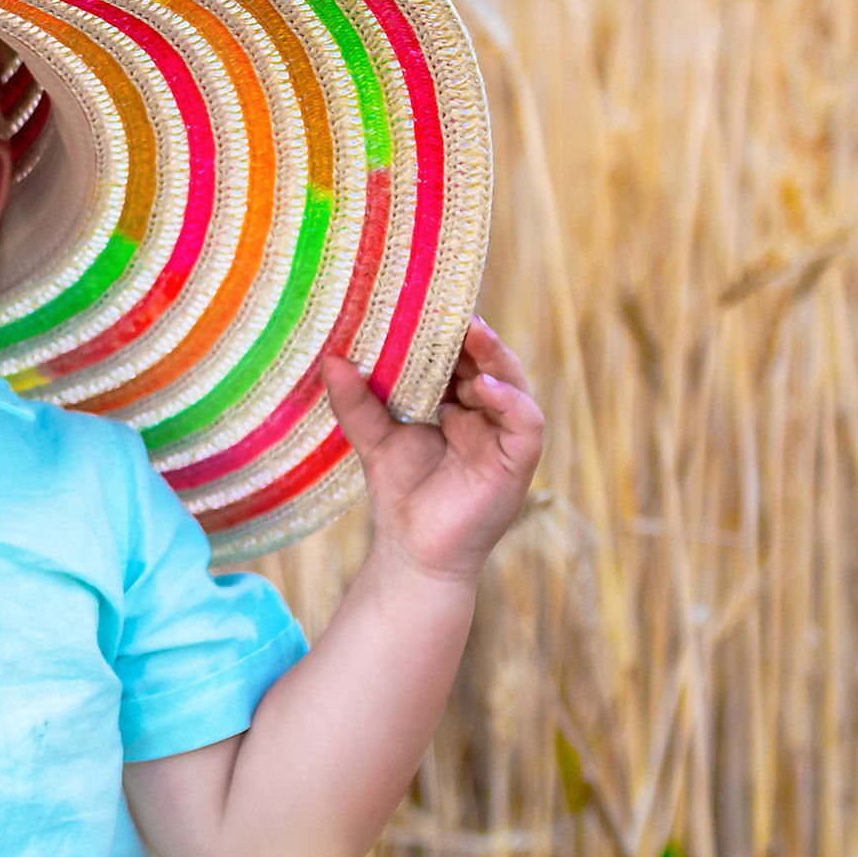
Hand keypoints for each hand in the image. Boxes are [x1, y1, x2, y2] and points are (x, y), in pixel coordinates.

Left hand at [321, 316, 543, 585]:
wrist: (414, 553)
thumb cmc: (401, 495)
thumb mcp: (374, 438)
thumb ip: (355, 401)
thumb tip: (331, 357)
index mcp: (459, 406)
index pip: (461, 359)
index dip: (450, 333)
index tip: (427, 303)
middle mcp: (487, 417)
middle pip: (489, 364)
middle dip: (473, 336)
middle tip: (451, 308)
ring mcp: (505, 438)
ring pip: (513, 384)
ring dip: (494, 357)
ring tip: (472, 333)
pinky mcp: (519, 461)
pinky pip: (526, 421)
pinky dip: (508, 399)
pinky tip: (481, 387)